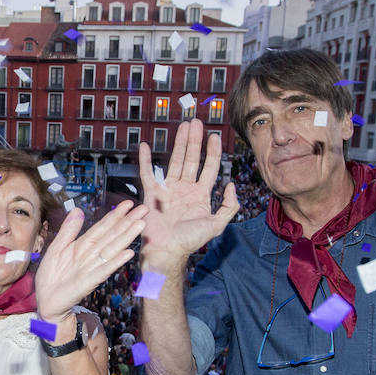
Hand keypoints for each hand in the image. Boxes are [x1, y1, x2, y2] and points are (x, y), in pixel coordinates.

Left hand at [34, 201, 146, 323]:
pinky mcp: (88, 282)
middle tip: (144, 209)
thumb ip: (68, 230)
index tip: (128, 204)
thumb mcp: (56, 247)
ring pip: (111, 249)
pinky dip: (115, 262)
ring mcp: (91, 268)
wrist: (45, 300)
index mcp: (83, 245)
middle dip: (127, 222)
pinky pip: (104, 270)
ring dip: (126, 237)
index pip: (102, 227)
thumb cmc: (51, 275)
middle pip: (112, 236)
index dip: (115, 215)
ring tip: (140, 225)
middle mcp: (91, 255)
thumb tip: (78, 209)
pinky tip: (128, 253)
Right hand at [138, 120, 240, 267]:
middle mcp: (184, 189)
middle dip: (195, 140)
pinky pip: (147, 173)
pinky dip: (145, 159)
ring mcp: (168, 190)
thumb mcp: (217, 225)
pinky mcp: (152, 193)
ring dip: (178, 143)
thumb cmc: (190, 241)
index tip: (215, 136)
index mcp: (200, 195)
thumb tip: (231, 185)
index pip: (209, 168)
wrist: (166, 251)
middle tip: (197, 123)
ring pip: (174, 161)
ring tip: (183, 126)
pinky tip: (145, 145)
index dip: (212, 152)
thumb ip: (229, 206)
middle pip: (192, 159)